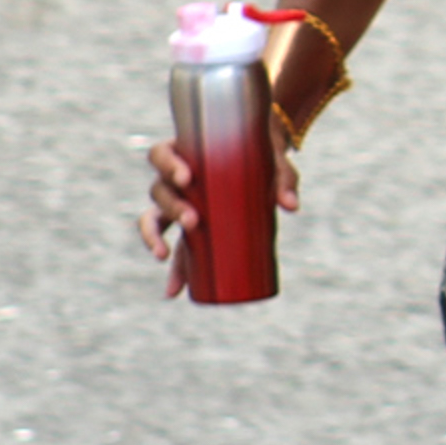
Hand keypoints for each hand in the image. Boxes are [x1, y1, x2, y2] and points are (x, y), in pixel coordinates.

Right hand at [140, 131, 299, 294]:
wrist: (263, 167)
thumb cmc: (263, 159)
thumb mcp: (274, 164)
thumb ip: (283, 180)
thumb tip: (291, 206)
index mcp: (186, 154)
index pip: (162, 154)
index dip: (167, 165)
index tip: (186, 178)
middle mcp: (176, 180)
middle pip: (159, 190)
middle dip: (171, 207)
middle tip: (193, 220)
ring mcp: (180, 204)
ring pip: (154, 218)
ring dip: (154, 237)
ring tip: (165, 255)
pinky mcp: (191, 227)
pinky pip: (172, 248)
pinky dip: (173, 271)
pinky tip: (173, 290)